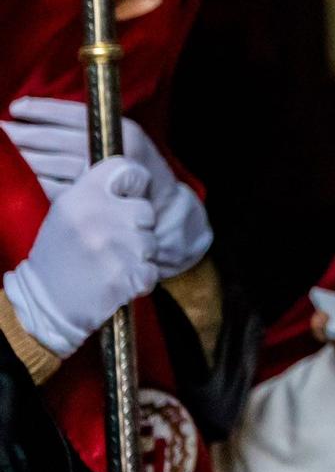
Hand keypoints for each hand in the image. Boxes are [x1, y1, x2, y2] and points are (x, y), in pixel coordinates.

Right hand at [1, 158, 158, 357]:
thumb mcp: (67, 211)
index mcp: (81, 197)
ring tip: (110, 261)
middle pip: (145, 210)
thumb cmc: (60, 253)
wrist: (45, 301)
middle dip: (136, 225)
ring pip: (151, 242)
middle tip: (111, 239)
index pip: (127, 169)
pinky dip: (140, 278)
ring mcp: (114, 247)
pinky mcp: (125, 276)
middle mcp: (98, 217)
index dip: (134, 182)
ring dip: (138, 254)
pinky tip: (116, 278)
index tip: (128, 195)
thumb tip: (136, 177)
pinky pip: (151, 270)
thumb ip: (99, 192)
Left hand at [5, 98, 211, 275]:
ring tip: (7, 151)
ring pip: (48, 165)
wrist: (161, 208)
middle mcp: (111, 152)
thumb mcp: (123, 139)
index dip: (42, 110)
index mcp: (121, 130)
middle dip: (23, 134)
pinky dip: (33, 182)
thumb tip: (47, 113)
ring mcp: (99, 179)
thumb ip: (92, 127)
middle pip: (54, 140)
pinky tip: (21, 176)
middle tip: (2, 130)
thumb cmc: (135, 168)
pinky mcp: (88, 201)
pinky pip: (50, 189)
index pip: (73, 115)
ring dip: (22, 158)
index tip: (17, 107)